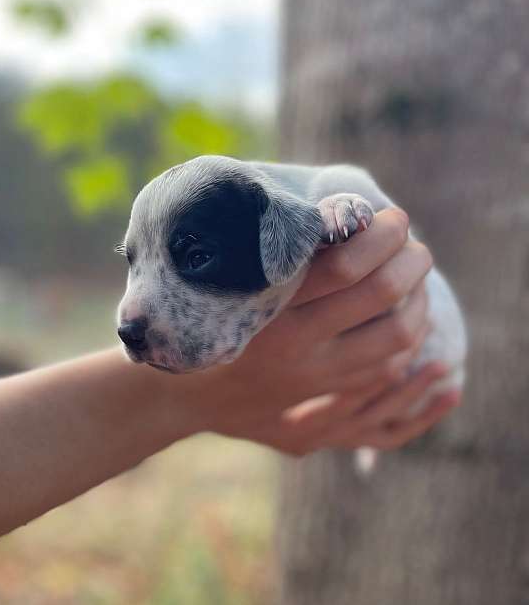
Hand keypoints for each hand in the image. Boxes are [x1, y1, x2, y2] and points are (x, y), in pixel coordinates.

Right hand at [195, 208, 460, 454]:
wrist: (184, 394)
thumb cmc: (206, 317)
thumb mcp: (231, 278)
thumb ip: (281, 248)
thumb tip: (344, 211)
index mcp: (270, 304)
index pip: (348, 263)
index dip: (383, 234)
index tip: (391, 218)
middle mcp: (296, 342)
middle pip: (383, 294)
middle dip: (412, 261)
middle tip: (414, 245)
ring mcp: (315, 373)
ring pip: (398, 335)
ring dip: (420, 300)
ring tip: (414, 279)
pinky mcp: (325, 392)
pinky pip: (388, 366)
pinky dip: (409, 336)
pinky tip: (404, 316)